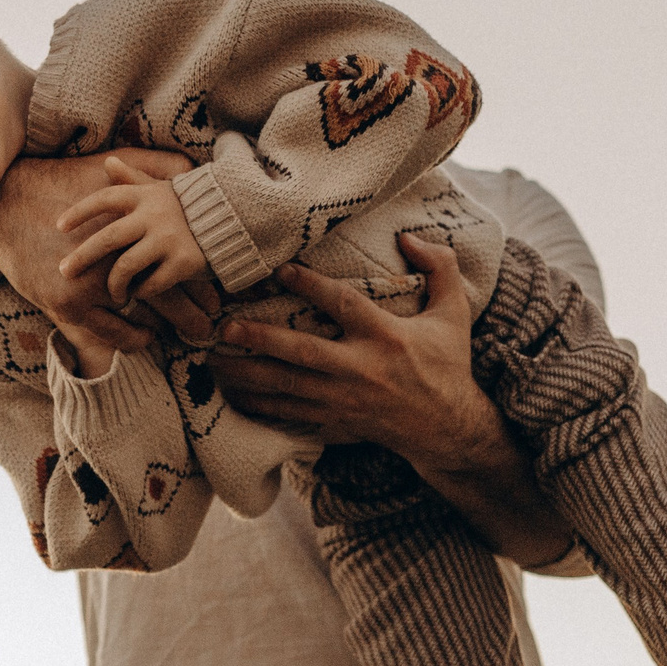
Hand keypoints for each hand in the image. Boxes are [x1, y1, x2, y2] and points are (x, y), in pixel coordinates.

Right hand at [0, 150, 195, 351]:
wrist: (4, 209)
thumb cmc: (56, 185)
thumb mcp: (102, 169)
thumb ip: (148, 167)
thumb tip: (188, 168)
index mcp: (128, 228)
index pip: (176, 259)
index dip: (201, 278)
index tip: (217, 291)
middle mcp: (113, 259)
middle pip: (167, 294)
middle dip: (193, 312)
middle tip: (210, 324)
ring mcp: (91, 287)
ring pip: (141, 317)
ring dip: (165, 328)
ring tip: (185, 334)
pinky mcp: (68, 306)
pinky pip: (110, 333)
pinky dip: (131, 338)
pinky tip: (145, 338)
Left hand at [56, 157, 214, 308]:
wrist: (235, 220)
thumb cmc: (190, 206)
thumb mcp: (161, 188)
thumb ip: (132, 179)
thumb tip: (108, 163)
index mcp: (144, 196)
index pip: (104, 199)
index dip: (79, 212)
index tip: (59, 226)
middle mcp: (153, 216)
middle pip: (107, 239)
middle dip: (82, 257)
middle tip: (64, 271)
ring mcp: (168, 240)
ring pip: (126, 267)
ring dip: (114, 285)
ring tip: (114, 294)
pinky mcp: (183, 263)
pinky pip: (151, 284)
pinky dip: (141, 292)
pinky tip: (139, 295)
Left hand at [210, 234, 501, 466]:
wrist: (446, 428)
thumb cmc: (447, 364)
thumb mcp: (454, 313)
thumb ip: (441, 268)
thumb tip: (410, 237)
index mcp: (387, 337)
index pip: (343, 306)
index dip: (311, 286)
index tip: (280, 269)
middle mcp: (361, 370)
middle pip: (302, 353)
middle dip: (262, 340)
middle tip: (225, 328)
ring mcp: (344, 400)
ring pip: (287, 387)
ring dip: (248, 374)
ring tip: (212, 360)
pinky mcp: (335, 421)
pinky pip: (289, 414)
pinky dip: (258, 406)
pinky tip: (231, 395)